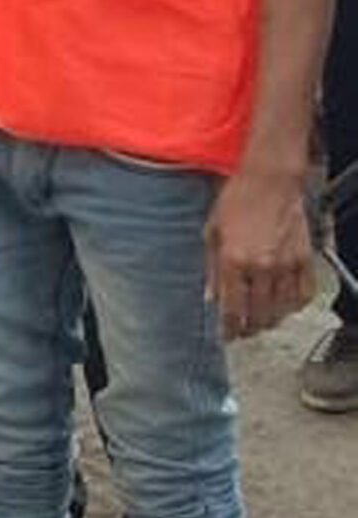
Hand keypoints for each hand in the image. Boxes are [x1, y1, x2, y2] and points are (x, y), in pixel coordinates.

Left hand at [206, 162, 313, 338]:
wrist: (270, 181)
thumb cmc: (237, 200)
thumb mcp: (212, 232)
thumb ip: (212, 269)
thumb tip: (210, 297)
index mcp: (234, 260)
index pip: (232, 308)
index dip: (229, 328)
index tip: (226, 337)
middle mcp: (261, 267)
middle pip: (258, 314)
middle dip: (249, 329)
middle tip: (243, 333)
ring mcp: (286, 264)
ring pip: (282, 308)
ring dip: (271, 321)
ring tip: (262, 323)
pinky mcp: (305, 258)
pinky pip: (304, 293)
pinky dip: (295, 306)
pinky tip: (286, 308)